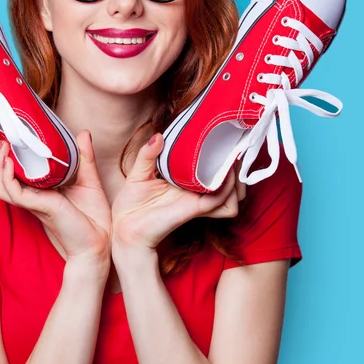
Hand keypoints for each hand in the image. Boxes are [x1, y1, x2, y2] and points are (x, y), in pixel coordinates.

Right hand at [0, 131, 111, 268]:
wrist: (100, 244)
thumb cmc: (93, 218)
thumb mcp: (88, 180)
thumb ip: (84, 156)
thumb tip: (83, 133)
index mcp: (36, 189)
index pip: (7, 172)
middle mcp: (29, 196)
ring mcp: (32, 202)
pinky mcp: (38, 208)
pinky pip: (12, 193)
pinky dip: (6, 177)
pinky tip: (7, 162)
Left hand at [111, 133, 246, 252]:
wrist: (125, 227)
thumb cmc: (131, 203)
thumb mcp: (138, 172)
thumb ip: (148, 154)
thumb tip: (158, 136)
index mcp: (184, 181)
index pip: (212, 170)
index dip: (224, 158)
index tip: (227, 140)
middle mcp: (195, 191)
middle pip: (230, 184)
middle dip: (238, 169)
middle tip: (236, 151)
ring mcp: (196, 201)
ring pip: (231, 194)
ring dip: (236, 180)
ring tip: (233, 162)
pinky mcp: (193, 209)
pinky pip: (219, 199)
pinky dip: (225, 188)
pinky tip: (223, 174)